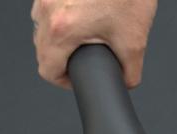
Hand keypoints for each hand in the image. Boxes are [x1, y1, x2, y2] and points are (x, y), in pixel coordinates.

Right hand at [31, 0, 157, 88]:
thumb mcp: (134, 40)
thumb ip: (129, 71)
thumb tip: (125, 82)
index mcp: (62, 29)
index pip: (48, 70)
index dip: (64, 80)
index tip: (77, 77)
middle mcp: (46, 9)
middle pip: (42, 49)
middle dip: (63, 57)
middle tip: (86, 55)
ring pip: (42, 25)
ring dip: (60, 34)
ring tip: (87, 31)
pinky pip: (48, 5)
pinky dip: (63, 13)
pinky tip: (86, 11)